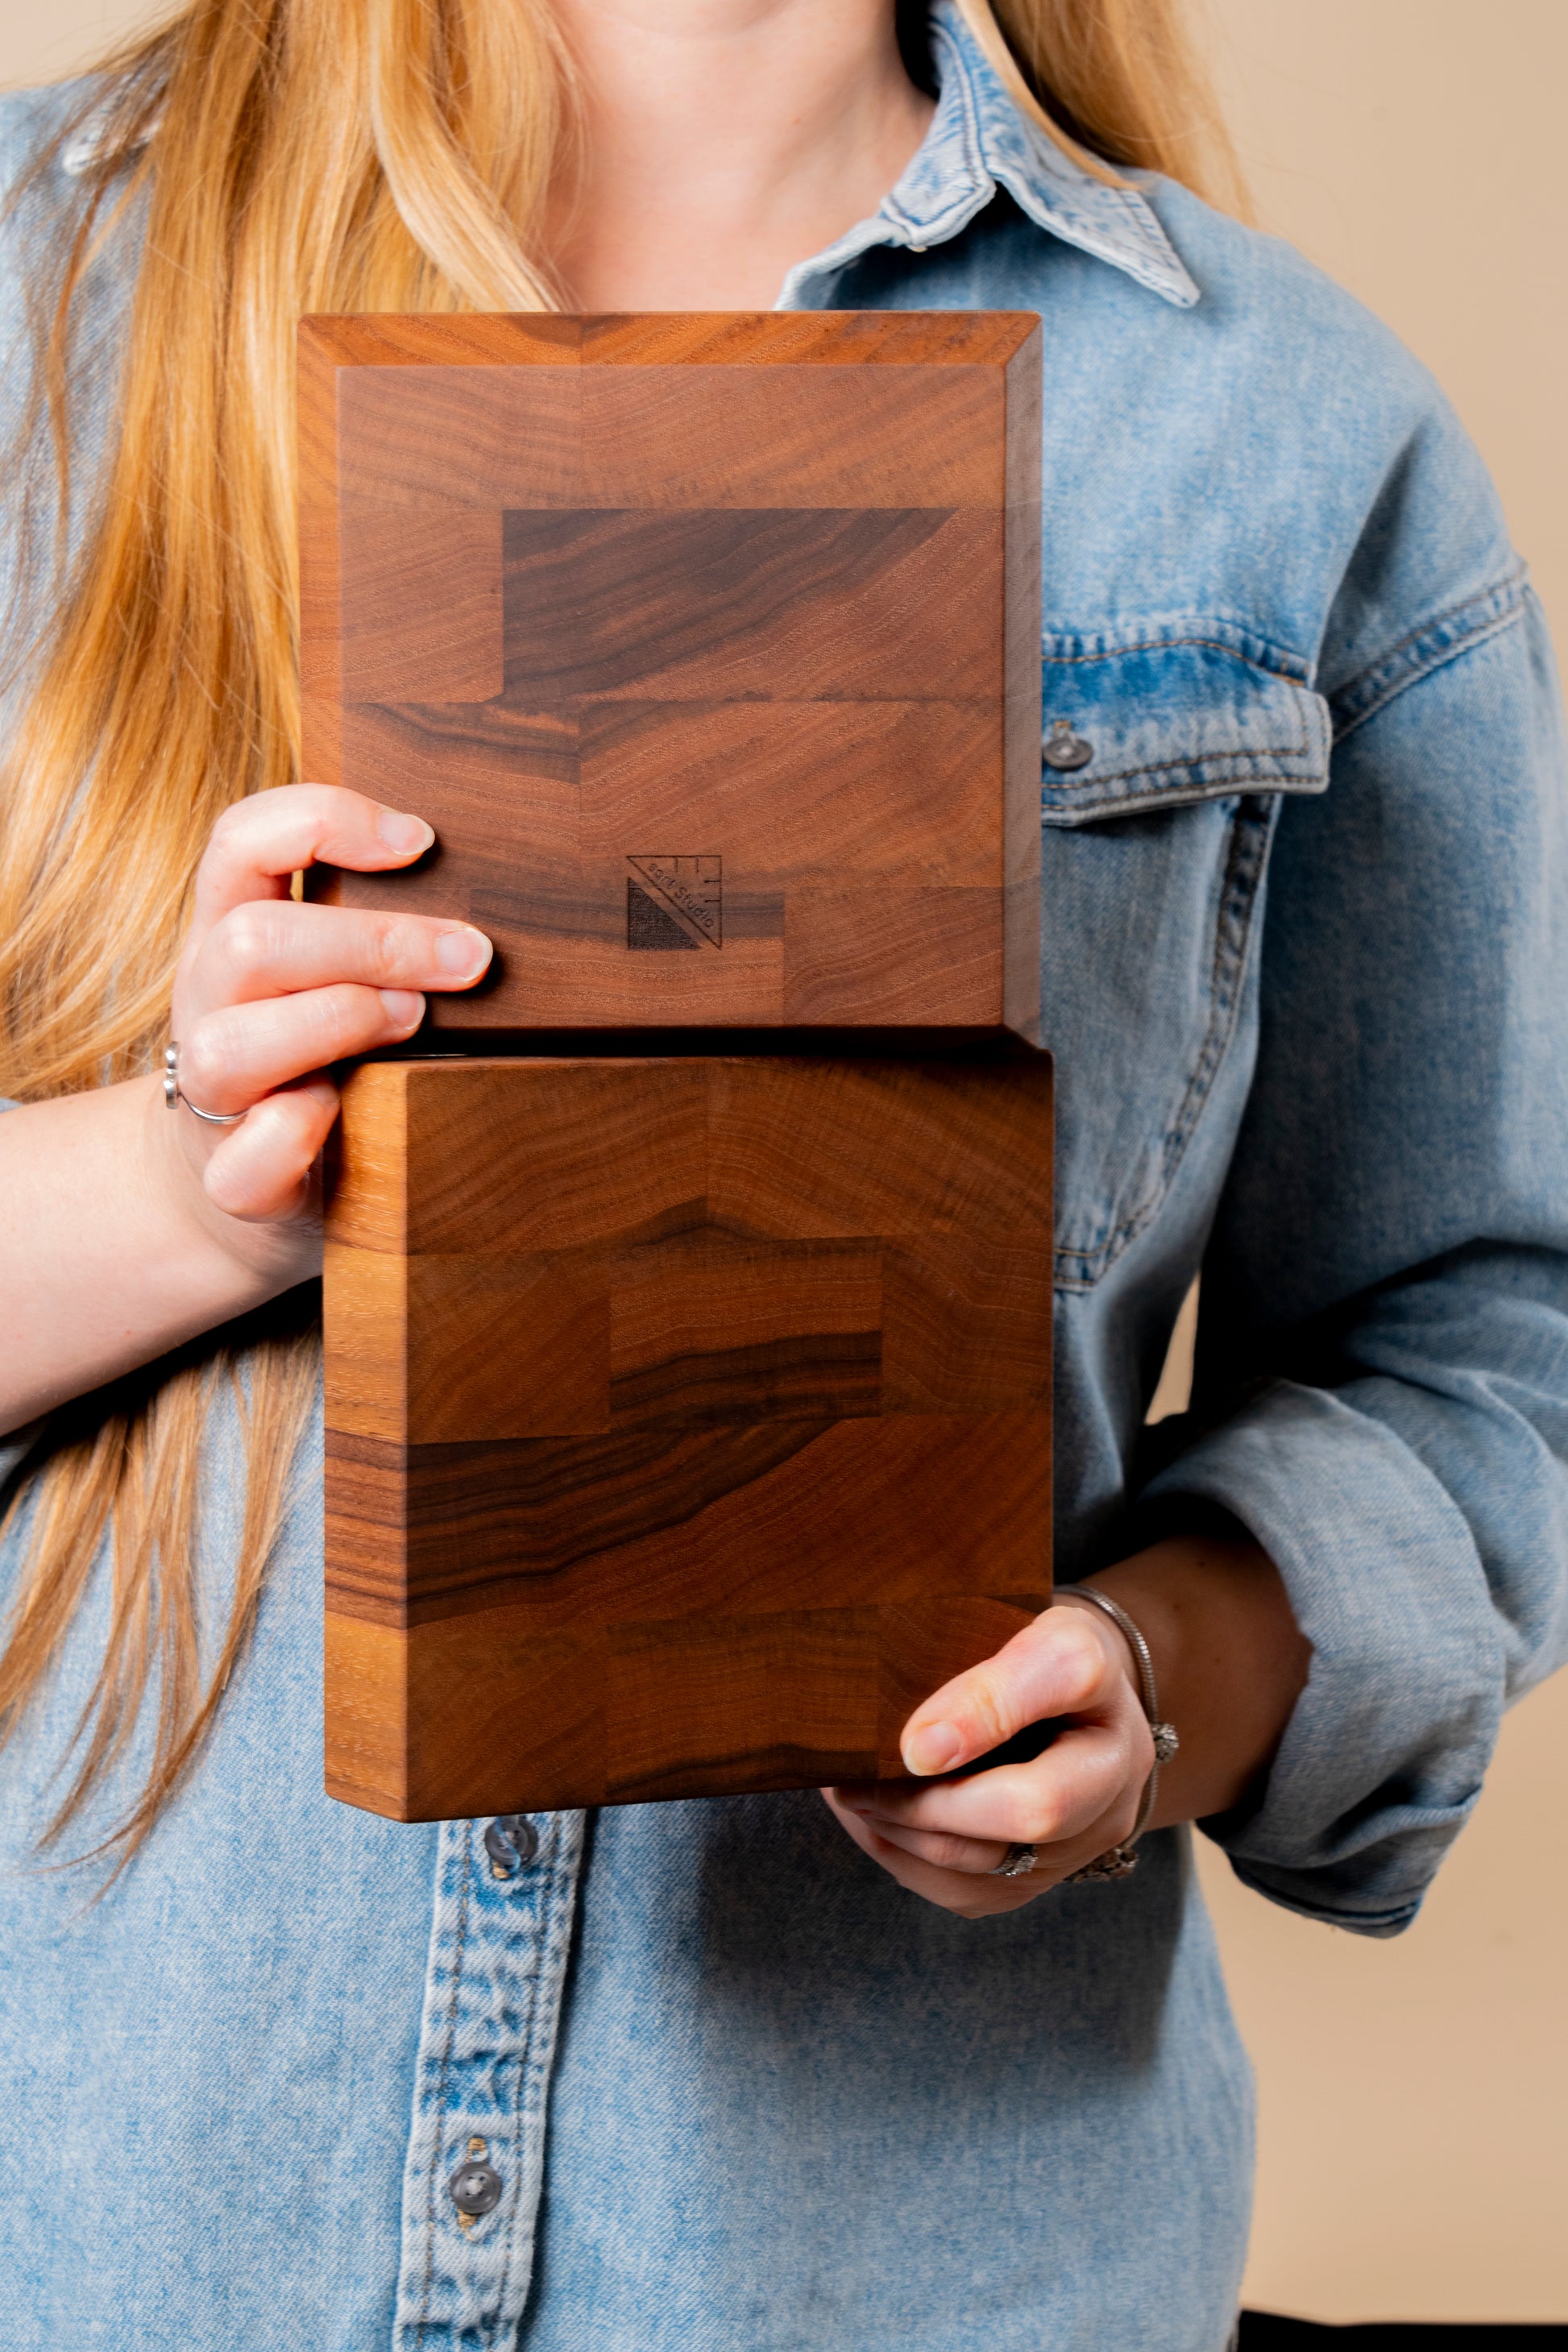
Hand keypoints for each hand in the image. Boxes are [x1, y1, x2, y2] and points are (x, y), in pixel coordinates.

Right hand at [155, 783, 490, 1274]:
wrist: (249, 1188)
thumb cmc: (322, 1059)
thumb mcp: (334, 976)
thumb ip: (382, 929)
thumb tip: (510, 892)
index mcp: (233, 934)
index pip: (241, 839)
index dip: (322, 820)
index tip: (421, 840)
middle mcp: (209, 1003)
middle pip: (251, 941)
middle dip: (375, 942)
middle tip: (470, 959)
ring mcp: (210, 1094)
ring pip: (229, 1045)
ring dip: (336, 1021)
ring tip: (414, 1023)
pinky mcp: (229, 1178)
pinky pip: (245, 1158)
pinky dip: (294, 1136)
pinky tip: (342, 1117)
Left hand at [824, 1596, 1152, 1917]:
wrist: (1061, 1707)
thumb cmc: (1021, 1657)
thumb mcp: (1008, 1629)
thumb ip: (984, 1677)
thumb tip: (920, 1750)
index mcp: (1100, 1682)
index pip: (1064, 1678)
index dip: (982, 1714)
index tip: (912, 1742)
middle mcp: (1111, 1772)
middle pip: (1035, 1809)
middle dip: (928, 1801)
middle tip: (853, 1779)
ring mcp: (1080, 1840)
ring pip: (987, 1862)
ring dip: (902, 1832)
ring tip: (852, 1794)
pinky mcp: (1037, 1881)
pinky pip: (964, 1891)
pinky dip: (904, 1859)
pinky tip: (875, 1823)